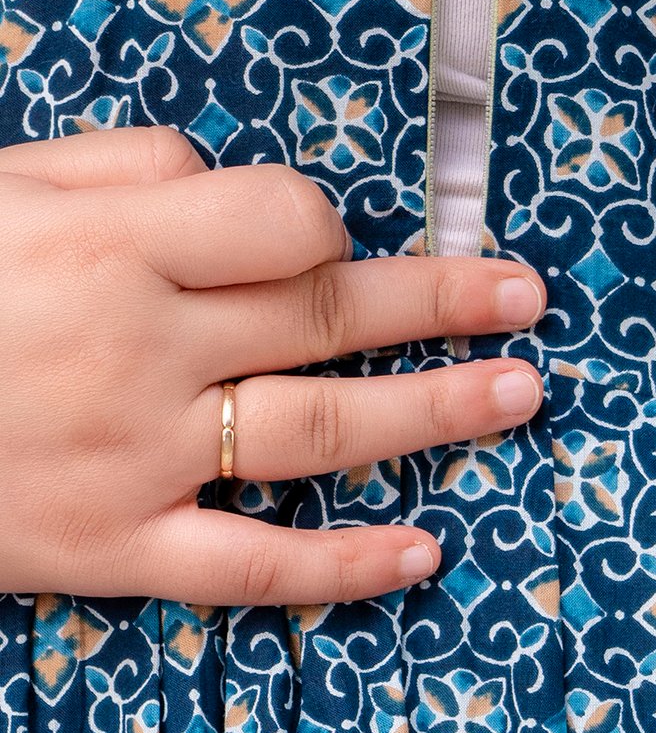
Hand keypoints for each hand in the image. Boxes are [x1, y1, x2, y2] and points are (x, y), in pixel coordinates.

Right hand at [0, 126, 545, 603]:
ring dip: (434, 414)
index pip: (289, 222)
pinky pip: (247, 569)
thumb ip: (126, 164)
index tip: (335, 232)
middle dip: (444, 303)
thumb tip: (224, 173)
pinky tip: (419, 557)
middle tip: (527, 298)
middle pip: (329, 318)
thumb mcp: (7, 184)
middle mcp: (144, 348)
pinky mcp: (109, 549)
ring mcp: (135, 457)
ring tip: (519, 394)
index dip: (330, 221)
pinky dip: (341, 569)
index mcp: (118, 244)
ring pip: (319, 433)